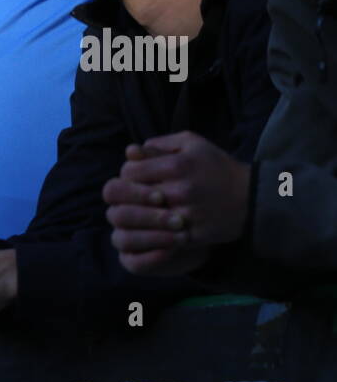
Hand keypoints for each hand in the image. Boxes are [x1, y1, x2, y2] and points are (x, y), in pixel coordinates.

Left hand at [104, 132, 247, 274]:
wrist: (253, 197)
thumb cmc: (217, 166)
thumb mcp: (192, 144)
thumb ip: (160, 145)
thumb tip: (130, 151)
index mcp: (177, 165)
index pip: (129, 172)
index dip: (128, 175)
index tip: (137, 178)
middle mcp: (180, 190)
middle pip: (132, 197)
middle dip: (130, 196)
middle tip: (138, 196)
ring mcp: (186, 215)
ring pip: (143, 220)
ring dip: (142, 216)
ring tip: (147, 211)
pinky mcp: (192, 235)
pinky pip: (160, 237)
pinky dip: (157, 233)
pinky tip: (160, 226)